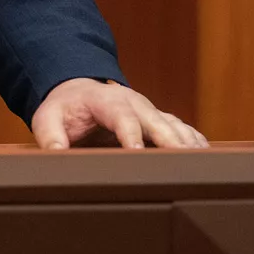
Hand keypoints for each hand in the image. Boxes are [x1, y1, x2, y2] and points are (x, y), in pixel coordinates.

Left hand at [31, 77, 208, 149]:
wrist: (78, 91)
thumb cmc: (64, 109)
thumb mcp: (47, 118)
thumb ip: (51, 136)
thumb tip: (56, 153)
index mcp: (104, 99)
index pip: (120, 115)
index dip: (130, 133)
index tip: (137, 152)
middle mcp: (132, 102)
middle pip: (155, 119)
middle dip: (169, 139)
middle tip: (182, 160)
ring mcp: (148, 109)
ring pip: (173, 124)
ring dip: (186, 142)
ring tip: (201, 162)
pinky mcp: (157, 119)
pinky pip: (180, 128)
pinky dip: (193, 140)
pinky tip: (206, 155)